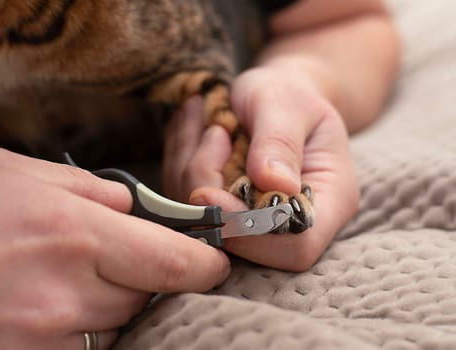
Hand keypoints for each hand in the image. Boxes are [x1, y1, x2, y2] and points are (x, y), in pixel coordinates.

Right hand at [0, 147, 228, 348]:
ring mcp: (44, 340)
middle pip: (149, 297)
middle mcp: (67, 296)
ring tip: (73, 279)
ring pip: (116, 329)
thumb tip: (134, 209)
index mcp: (74, 234)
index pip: (175, 263)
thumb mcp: (15, 174)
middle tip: (128, 259)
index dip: (206, 264)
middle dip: (150, 277)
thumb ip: (89, 190)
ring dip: (112, 306)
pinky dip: (82, 331)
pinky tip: (50, 306)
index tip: (216, 262)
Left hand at [163, 66, 358, 270]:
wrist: (273, 93)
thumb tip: (273, 183)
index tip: (210, 192)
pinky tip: (197, 131)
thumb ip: (280, 141)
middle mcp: (291, 221)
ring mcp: (252, 218)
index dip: (250, 231)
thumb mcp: (286, 103)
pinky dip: (181, 163)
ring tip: (210, 124)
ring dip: (192, 168)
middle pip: (243, 241)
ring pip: (204, 220)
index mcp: (329, 200)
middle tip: (214, 132)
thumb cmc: (288, 94)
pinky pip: (185, 199)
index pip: (295, 246)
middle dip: (209, 192)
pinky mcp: (220, 209)